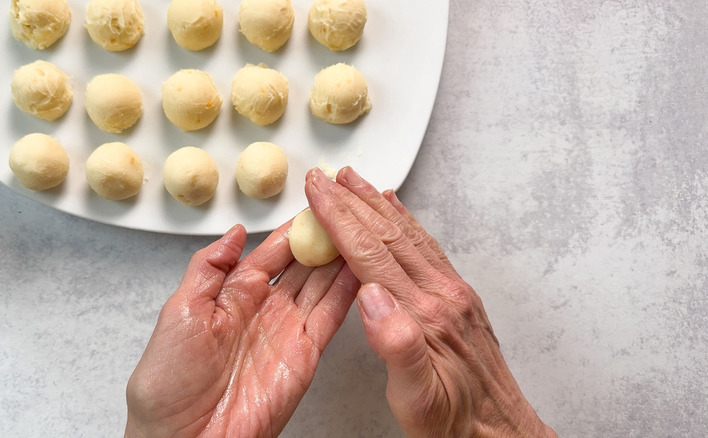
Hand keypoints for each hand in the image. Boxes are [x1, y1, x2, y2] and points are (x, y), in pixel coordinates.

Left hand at [125, 222, 358, 436]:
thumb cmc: (167, 386)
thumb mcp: (179, 311)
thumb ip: (208, 268)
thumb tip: (233, 233)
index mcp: (233, 296)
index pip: (272, 252)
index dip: (293, 230)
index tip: (313, 205)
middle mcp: (265, 310)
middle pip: (303, 265)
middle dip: (324, 239)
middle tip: (346, 212)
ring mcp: (287, 331)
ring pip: (323, 285)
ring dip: (341, 259)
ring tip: (360, 232)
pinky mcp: (306, 355)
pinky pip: (332, 316)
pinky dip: (349, 292)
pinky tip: (362, 269)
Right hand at [305, 167, 555, 436]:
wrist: (500, 433)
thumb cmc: (455, 423)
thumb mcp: (419, 400)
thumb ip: (397, 346)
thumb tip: (372, 299)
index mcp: (424, 315)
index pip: (372, 254)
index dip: (340, 218)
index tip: (317, 192)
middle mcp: (442, 295)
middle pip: (389, 234)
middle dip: (353, 200)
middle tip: (327, 177)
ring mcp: (452, 293)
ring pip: (409, 235)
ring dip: (377, 204)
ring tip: (356, 181)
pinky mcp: (458, 298)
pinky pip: (426, 248)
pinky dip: (406, 223)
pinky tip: (396, 213)